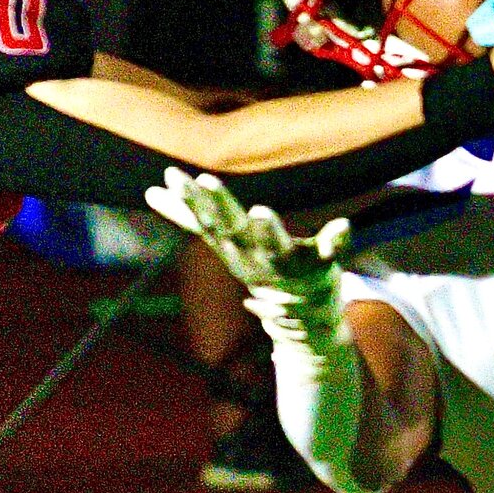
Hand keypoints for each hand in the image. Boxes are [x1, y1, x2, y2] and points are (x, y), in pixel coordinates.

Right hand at [144, 167, 350, 292]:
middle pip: (232, 228)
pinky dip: (336, 239)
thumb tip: (149, 193)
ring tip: (259, 210)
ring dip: (267, 230)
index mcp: (232, 243)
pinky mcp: (320, 265)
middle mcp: (254, 253)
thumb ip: (186, 216)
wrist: (300, 317)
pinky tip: (344, 224)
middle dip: (219, 205)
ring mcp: (287, 262)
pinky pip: (330, 251)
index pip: (206, 218)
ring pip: (274, 245)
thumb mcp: (220, 239)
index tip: (172, 175)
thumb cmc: (257, 265)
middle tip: (206, 180)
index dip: (190, 198)